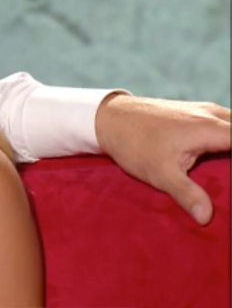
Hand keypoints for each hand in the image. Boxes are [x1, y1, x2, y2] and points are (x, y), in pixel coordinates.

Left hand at [95, 93, 230, 224]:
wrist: (109, 117)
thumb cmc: (134, 144)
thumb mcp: (160, 173)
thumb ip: (187, 194)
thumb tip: (207, 218)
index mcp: (210, 128)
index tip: (230, 182)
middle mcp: (213, 115)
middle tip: (226, 182)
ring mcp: (204, 110)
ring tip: (223, 172)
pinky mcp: (196, 112)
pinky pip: (225, 124)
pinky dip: (228, 139)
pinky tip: (221, 158)